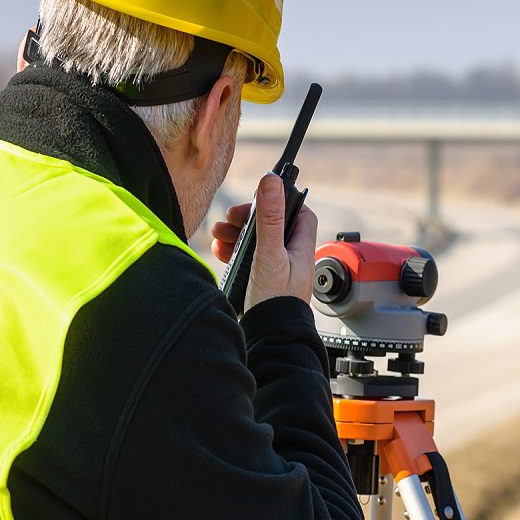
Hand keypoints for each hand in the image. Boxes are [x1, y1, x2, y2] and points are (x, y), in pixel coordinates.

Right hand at [211, 174, 317, 307]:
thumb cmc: (276, 302)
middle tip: (230, 217)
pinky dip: (233, 252)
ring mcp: (276, 270)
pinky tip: (220, 251)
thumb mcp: (269, 254)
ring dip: (236, 234)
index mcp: (300, 247)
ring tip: (218, 233)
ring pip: (256, 242)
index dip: (281, 201)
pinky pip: (246, 259)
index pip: (299, 213)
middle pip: (272, 225)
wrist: (270, 338)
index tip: (261, 197)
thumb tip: (271, 181)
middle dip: (249, 218)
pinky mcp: (260, 282)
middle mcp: (291, 257)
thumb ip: (269, 219)